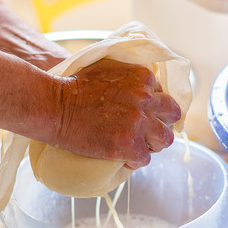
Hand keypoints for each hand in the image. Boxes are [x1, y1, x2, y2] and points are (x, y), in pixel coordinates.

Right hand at [52, 59, 180, 168]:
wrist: (55, 106)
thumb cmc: (74, 86)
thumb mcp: (109, 67)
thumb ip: (130, 75)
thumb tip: (143, 87)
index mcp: (143, 77)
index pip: (163, 94)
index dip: (154, 106)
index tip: (144, 113)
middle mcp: (146, 99)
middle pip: (172, 115)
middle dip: (161, 122)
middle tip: (147, 131)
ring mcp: (139, 123)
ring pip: (165, 139)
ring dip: (154, 144)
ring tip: (139, 146)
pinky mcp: (129, 146)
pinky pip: (145, 159)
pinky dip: (134, 160)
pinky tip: (123, 158)